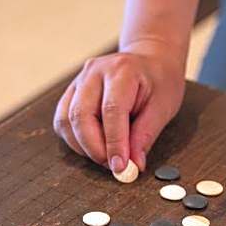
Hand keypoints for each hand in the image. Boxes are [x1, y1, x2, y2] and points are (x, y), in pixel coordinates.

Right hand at [53, 41, 185, 172]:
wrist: (149, 59)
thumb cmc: (159, 80)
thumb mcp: (163, 106)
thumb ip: (145, 136)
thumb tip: (133, 164)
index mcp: (122, 70)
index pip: (112, 110)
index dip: (115, 143)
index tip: (121, 166)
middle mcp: (94, 72)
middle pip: (81, 115)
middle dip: (94, 148)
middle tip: (112, 166)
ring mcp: (79, 80)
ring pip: (66, 120)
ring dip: (83, 146)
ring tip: (106, 155)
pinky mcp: (72, 92)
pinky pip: (62, 120)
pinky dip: (75, 140)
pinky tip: (93, 145)